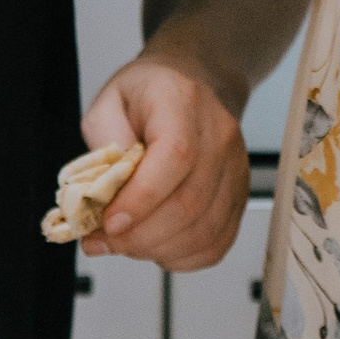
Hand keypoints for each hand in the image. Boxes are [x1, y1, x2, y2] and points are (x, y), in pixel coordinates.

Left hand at [76, 45, 250, 271]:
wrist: (195, 81)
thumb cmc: (149, 93)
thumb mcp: (109, 101)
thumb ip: (103, 143)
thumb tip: (100, 193)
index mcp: (183, 104)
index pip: (175, 158)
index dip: (141, 200)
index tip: (108, 223)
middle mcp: (219, 136)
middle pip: (190, 203)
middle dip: (139, 235)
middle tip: (102, 241)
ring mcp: (235, 169)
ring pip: (205, 230)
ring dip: (158, 249)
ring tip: (124, 245)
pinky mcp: (239, 195)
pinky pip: (218, 242)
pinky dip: (183, 257)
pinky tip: (156, 247)